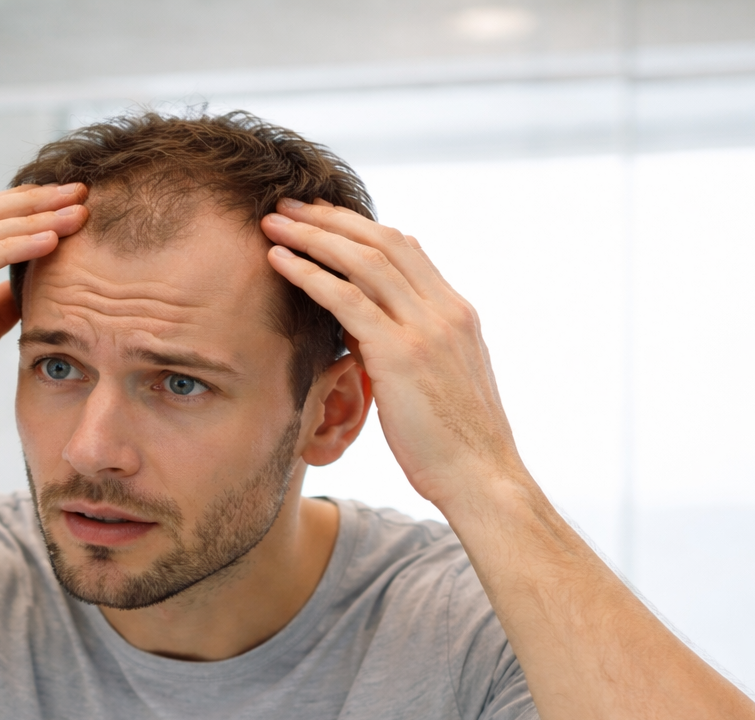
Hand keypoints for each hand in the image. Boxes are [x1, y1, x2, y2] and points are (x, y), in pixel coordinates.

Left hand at [261, 198, 523, 510]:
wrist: (482, 479)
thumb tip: (369, 330)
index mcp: (456, 313)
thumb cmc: (454, 444)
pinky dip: (309, 273)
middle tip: (288, 205)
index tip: (321, 218)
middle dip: (330, 218)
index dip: (358, 227)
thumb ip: (408, 346)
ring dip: (312, 235)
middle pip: (381, 241)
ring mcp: (425, 328)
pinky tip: (279, 261)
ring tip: (272, 222)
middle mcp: (444, 310)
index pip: (405, 249)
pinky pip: (346, 299)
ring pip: (362, 260)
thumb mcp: (437, 382)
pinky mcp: (400, 353)